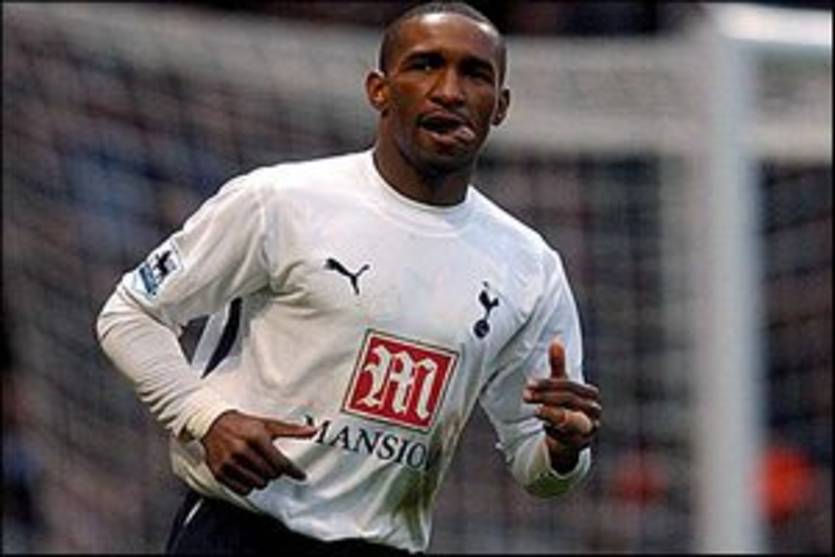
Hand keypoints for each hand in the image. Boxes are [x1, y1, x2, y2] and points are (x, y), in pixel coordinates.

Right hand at [200, 410, 317, 495]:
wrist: (213, 424)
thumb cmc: (244, 424)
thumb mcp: (268, 424)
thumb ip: (291, 430)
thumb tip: (313, 431)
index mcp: (256, 437)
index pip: (281, 463)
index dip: (294, 471)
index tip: (301, 476)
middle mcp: (242, 450)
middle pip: (271, 475)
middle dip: (275, 471)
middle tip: (270, 462)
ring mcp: (229, 463)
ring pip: (258, 484)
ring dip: (262, 478)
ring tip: (257, 466)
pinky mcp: (220, 473)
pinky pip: (243, 490)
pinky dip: (249, 485)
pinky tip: (247, 473)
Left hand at [523, 339, 601, 472]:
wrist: (569, 438)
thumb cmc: (564, 406)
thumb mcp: (560, 385)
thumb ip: (558, 365)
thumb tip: (556, 339)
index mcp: (591, 395)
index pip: (570, 386)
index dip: (549, 384)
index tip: (529, 384)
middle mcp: (594, 412)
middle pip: (570, 401)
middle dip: (546, 397)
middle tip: (525, 395)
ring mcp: (589, 429)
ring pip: (571, 420)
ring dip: (550, 414)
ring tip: (535, 411)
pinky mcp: (581, 446)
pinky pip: (567, 439)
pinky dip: (554, 432)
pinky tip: (543, 426)